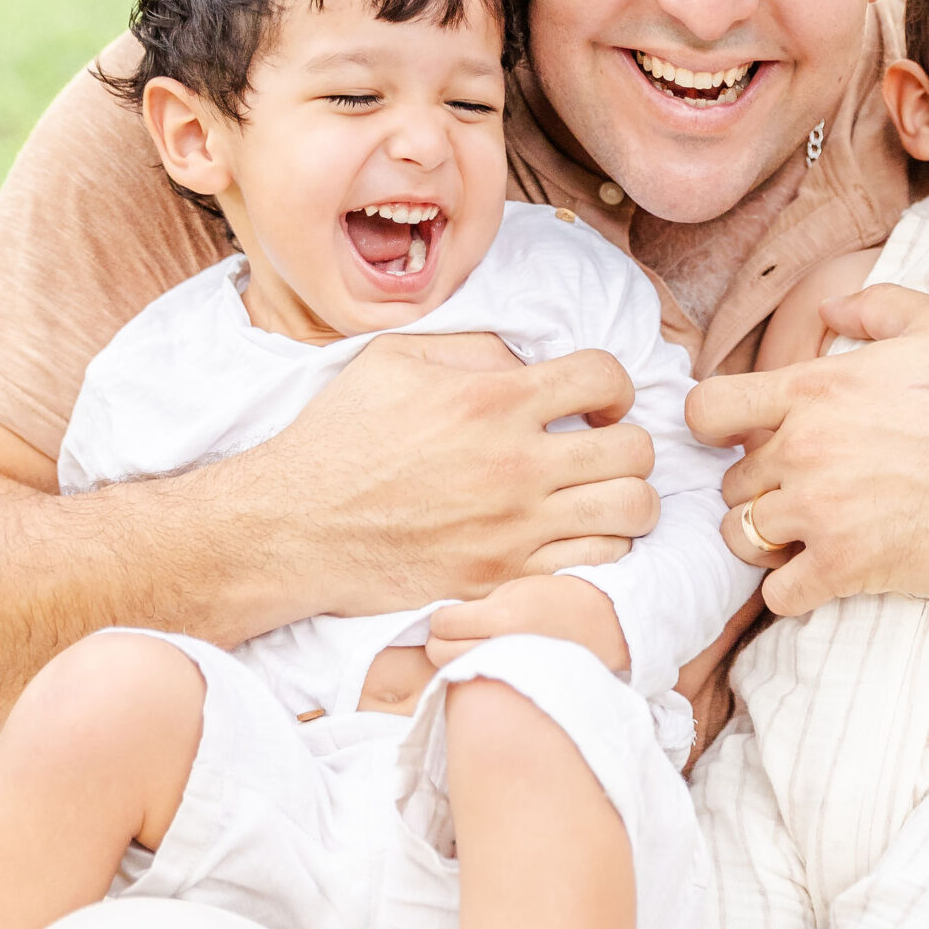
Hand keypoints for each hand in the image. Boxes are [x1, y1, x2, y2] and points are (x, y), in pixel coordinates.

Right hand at [256, 335, 657, 616]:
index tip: (596, 401)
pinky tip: (571, 536)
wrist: (293, 526)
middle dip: (627, 442)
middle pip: (635, 449)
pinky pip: (595, 564)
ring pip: (631, 511)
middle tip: (600, 449)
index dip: (613, 384)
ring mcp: (512, 529)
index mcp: (492, 399)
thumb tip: (533, 362)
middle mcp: (514, 464)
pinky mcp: (502, 578)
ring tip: (597, 496)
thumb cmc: (339, 436)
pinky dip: (597, 547)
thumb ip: (476, 350)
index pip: (607, 375)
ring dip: (625, 498)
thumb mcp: (396, 359)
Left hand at [425, 573, 628, 672]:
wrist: (605, 625)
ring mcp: (510, 673)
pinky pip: (476, 691)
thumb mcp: (516, 591)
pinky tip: (491, 670)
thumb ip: (479, 610)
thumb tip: (441, 627)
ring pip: (452, 676)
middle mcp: (503, 648)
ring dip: (457, 663)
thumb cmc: (556, 600)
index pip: (443, 623)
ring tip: (478, 652)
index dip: (445, 618)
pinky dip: (477, 680)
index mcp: (504, 616)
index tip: (457, 616)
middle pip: (439, 653)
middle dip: (444, 642)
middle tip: (463, 635)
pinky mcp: (517, 690)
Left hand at [689, 284, 928, 615]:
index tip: (741, 438)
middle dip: (760, 487)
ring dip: (767, 538)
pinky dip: (792, 589)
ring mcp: (820, 511)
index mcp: (814, 389)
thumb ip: (876, 305)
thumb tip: (832, 306)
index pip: (706, 410)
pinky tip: (821, 573)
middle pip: (730, 481)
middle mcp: (804, 449)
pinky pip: (778, 593)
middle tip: (805, 489)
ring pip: (741, 537)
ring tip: (807, 532)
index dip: (715, 426)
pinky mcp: (844, 566)